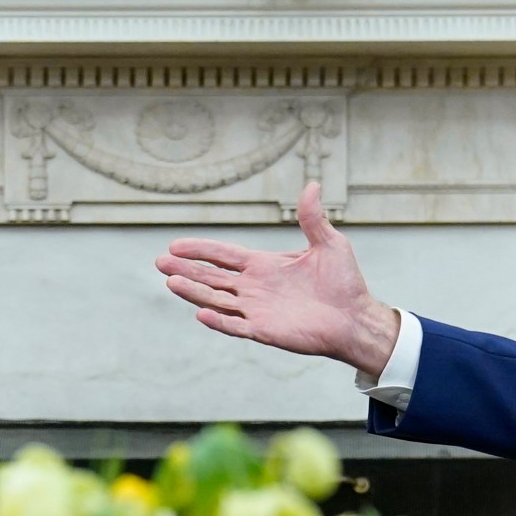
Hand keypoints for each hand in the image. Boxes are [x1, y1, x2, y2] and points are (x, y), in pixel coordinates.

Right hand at [156, 180, 401, 375]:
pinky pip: (235, 326)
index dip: (200, 250)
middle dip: (186, 270)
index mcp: (264, 265)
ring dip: (194, 291)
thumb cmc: (344, 283)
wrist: (356, 318)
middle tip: (159, 262)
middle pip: (212, 277)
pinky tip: (200, 313)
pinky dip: (218, 321)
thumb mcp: (329, 244)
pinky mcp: (265, 331)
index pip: (224, 255)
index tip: (175, 245)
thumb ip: (313, 218)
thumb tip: (312, 184)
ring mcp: (257, 310)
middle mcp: (254, 288)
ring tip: (170, 281)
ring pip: (216, 300)